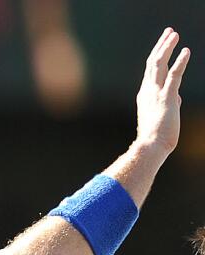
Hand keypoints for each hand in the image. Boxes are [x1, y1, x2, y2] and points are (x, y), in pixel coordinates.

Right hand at [135, 27, 189, 155]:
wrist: (151, 146)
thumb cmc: (156, 136)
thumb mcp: (163, 116)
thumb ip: (170, 103)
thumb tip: (178, 98)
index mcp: (145, 94)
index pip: (151, 70)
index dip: (158, 54)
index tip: (164, 43)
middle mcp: (148, 90)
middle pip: (153, 62)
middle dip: (161, 45)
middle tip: (170, 32)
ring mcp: (156, 93)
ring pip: (159, 65)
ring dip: (167, 48)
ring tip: (175, 34)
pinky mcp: (167, 98)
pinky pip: (174, 76)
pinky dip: (180, 62)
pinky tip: (186, 51)